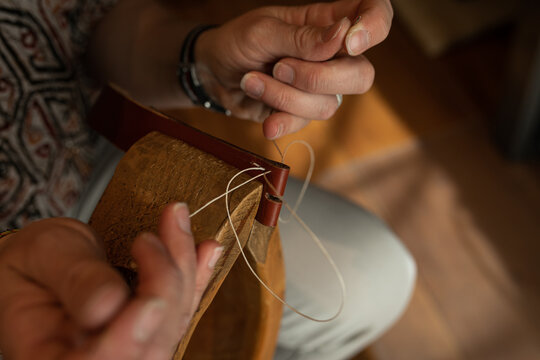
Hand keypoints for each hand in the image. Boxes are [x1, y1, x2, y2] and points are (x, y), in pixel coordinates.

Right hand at [0, 203, 221, 359]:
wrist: (44, 264)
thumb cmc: (33, 262)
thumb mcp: (44, 257)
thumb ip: (75, 279)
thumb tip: (109, 304)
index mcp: (52, 356)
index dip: (128, 339)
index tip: (150, 301)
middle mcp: (99, 357)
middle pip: (147, 344)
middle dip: (164, 287)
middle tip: (150, 238)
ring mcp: (131, 344)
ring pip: (172, 322)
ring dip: (183, 269)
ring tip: (176, 222)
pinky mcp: (153, 325)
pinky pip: (182, 307)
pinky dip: (197, 274)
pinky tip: (207, 248)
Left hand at [196, 0, 392, 138]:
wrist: (213, 73)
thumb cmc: (239, 41)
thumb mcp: (263, 31)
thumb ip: (301, 37)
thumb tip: (343, 36)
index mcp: (330, 22)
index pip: (375, 14)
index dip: (375, 26)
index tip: (350, 42)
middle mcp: (333, 56)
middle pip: (361, 75)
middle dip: (318, 78)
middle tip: (279, 67)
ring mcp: (320, 88)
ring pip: (328, 104)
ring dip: (283, 95)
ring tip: (252, 81)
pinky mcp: (302, 112)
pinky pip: (304, 123)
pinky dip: (279, 118)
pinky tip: (263, 117)